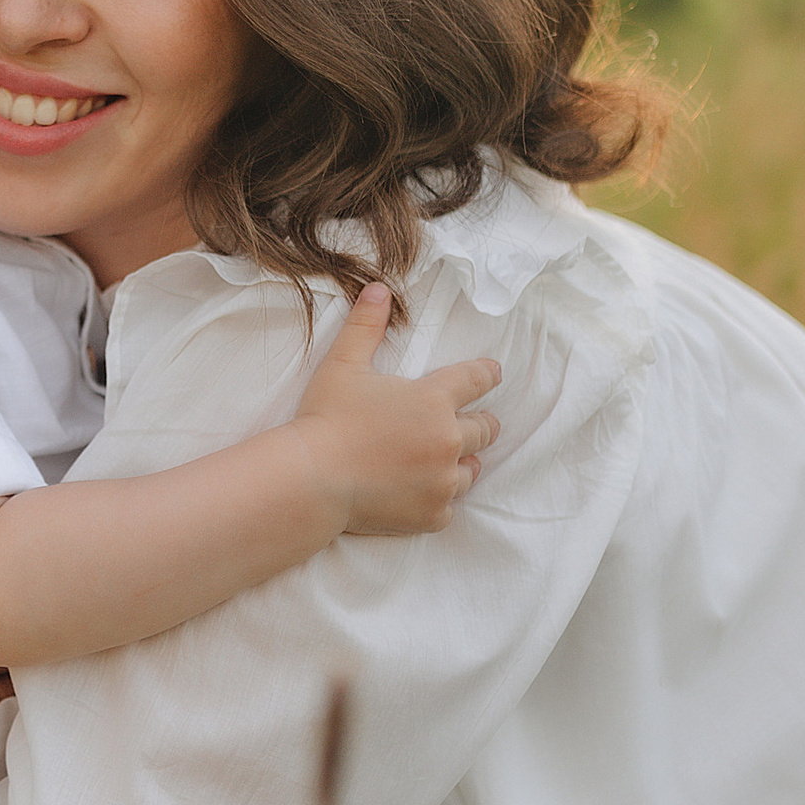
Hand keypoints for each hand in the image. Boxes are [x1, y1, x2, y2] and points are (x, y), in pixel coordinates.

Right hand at [296, 285, 500, 536]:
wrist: (311, 479)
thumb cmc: (326, 419)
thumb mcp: (343, 365)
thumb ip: (366, 327)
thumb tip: (379, 289)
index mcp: (433, 400)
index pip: (477, 380)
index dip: (487, 374)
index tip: (494, 374)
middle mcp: (447, 439)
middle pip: (485, 429)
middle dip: (480, 423)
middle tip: (475, 423)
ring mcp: (442, 480)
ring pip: (471, 470)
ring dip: (463, 462)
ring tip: (452, 461)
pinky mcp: (432, 514)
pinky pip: (450, 506)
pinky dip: (440, 499)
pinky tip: (426, 493)